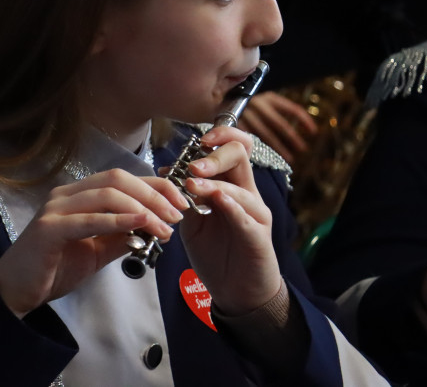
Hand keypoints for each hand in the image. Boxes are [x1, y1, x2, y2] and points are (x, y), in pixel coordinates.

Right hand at [0, 168, 188, 317]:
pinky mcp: (49, 228)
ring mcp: (56, 208)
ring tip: (164, 226)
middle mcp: (66, 194)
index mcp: (78, 194)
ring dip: (141, 209)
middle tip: (178, 214)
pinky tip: (140, 224)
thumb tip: (153, 226)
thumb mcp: (97, 250)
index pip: (122, 179)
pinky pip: (88, 219)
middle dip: (153, 194)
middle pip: (117, 180)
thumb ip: (121, 236)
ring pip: (106, 194)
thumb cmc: (55, 267)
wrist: (18, 290)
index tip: (181, 202)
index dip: (155, 185)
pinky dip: (117, 220)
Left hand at [176, 126, 281, 315]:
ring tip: (192, 185)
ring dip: (214, 183)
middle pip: (241, 156)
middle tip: (192, 166)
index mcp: (232, 185)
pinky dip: (231, 207)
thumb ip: (187, 197)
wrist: (236, 291)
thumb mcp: (195, 220)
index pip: (234, 147)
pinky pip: (247, 218)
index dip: (220, 135)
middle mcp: (247, 194)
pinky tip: (219, 201)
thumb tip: (167, 171)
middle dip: (214, 155)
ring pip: (241, 187)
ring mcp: (256, 215)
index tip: (199, 139)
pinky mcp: (259, 238)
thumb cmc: (216, 252)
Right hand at [238, 92, 316, 162]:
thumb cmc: (246, 109)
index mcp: (269, 97)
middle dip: (292, 137)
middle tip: (302, 149)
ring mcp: (245, 113)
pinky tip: (268, 157)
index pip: (292, 108)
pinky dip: (261, 149)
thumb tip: (305, 129)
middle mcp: (257, 103)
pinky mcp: (234, 123)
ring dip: (279, 147)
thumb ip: (277, 114)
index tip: (314, 131)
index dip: (304, 120)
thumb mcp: (263, 105)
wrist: (219, 102)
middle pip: (279, 123)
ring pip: (266, 134)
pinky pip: (251, 139)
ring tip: (290, 158)